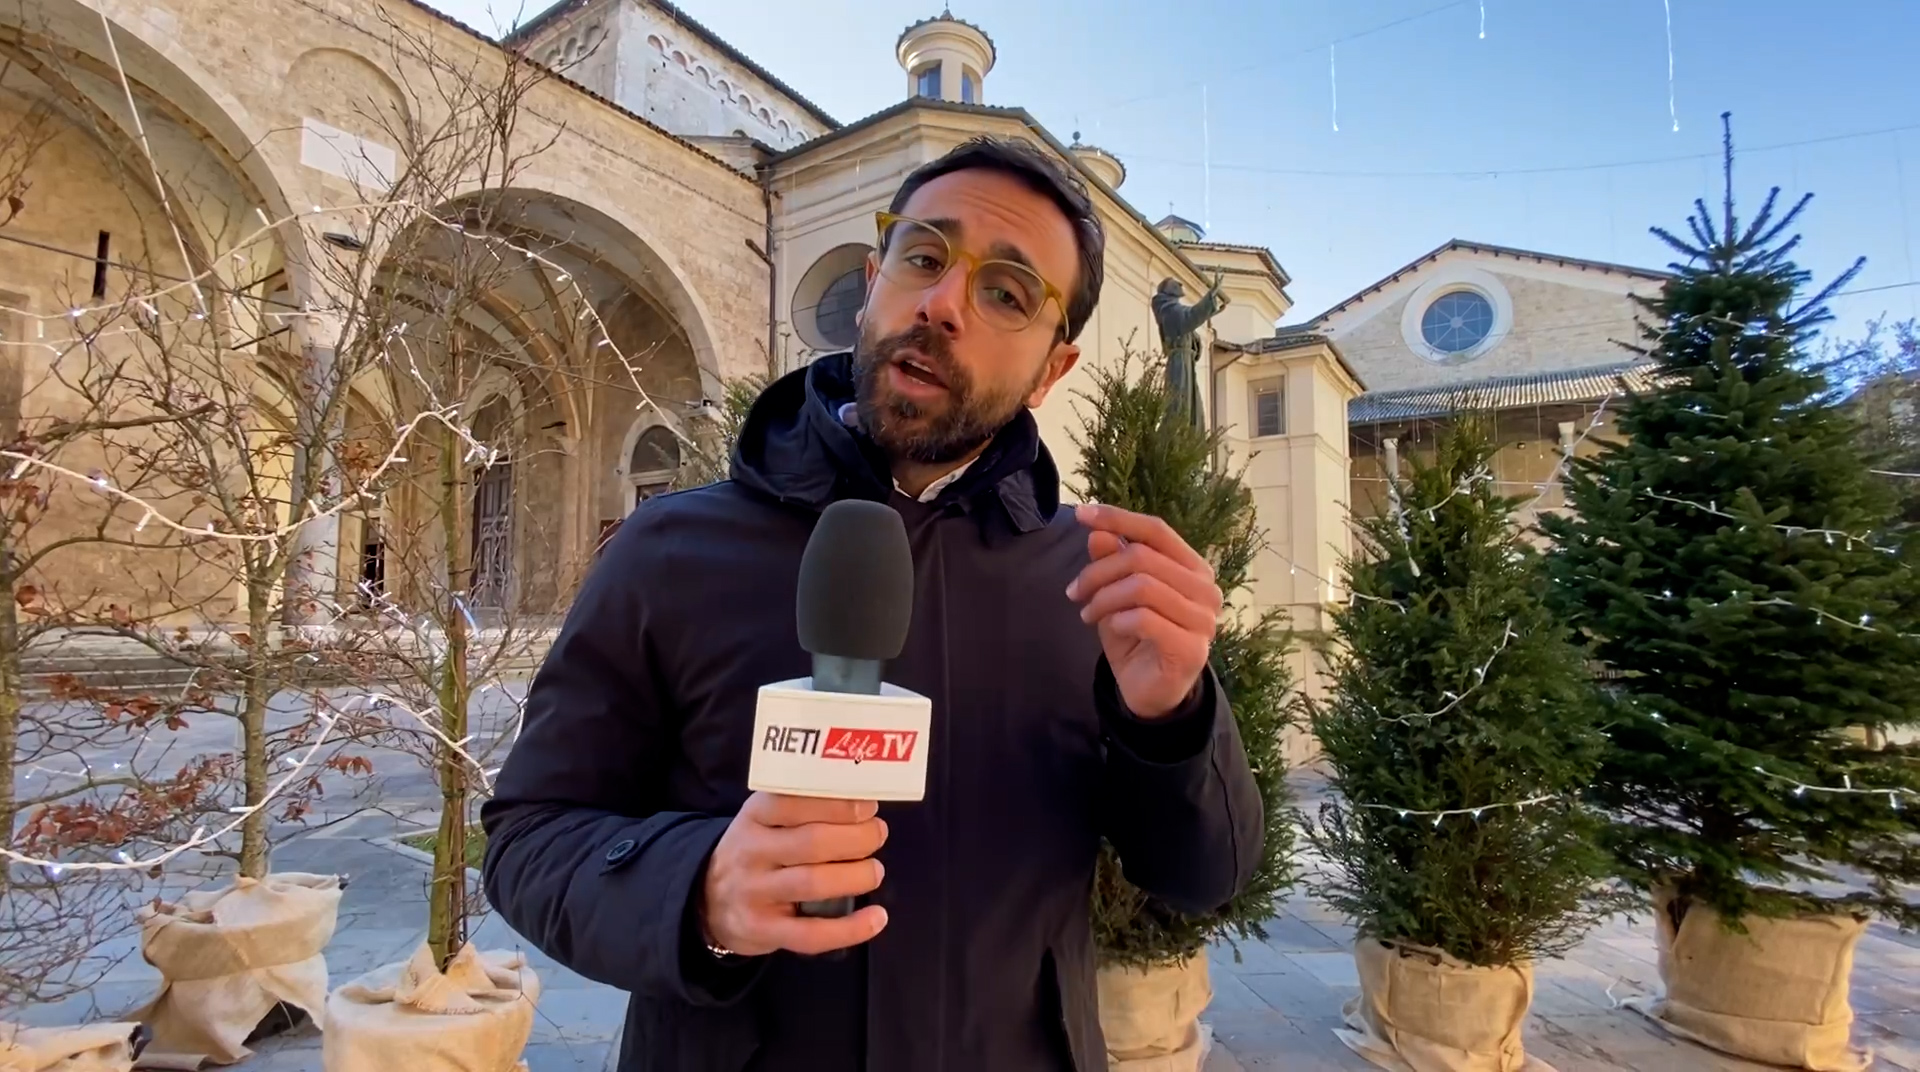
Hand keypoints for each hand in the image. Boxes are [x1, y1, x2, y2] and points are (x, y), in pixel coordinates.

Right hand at [700, 792, 889, 957]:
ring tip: (875, 871)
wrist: (706, 899)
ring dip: (856, 876)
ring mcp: (754, 893)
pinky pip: (811, 934)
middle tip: (878, 836)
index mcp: (754, 816)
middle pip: (812, 842)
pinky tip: (877, 918)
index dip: (840, 805)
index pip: (797, 802)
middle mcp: (751, 851)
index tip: (869, 808)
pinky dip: (850, 929)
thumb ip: (804, 807)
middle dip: (857, 839)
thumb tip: (863, 801)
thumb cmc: (756, 851)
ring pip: (813, 883)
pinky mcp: (762, 930)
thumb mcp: (765, 820)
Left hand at [1065, 504, 1222, 718]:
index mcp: (1192, 567)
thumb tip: (1097, 531)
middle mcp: (1205, 589)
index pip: (1157, 530)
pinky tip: (1112, 629)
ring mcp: (1203, 620)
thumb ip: (1111, 561)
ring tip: (1087, 613)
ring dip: (1104, 598)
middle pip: (1142, 557)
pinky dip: (1118, 620)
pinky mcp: (1190, 649)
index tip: (1081, 514)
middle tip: (1075, 592)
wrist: (1150, 692)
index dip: (1118, 518)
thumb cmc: (1136, 636)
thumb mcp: (1116, 593)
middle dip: (1098, 572)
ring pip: (1141, 587)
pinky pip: (1145, 619)